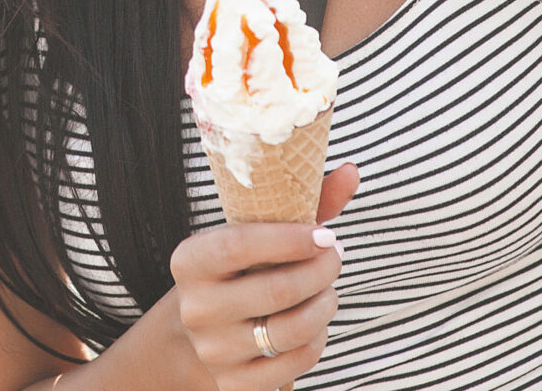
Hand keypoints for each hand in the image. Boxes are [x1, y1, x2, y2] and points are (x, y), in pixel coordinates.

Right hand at [172, 164, 359, 388]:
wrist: (205, 329)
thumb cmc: (240, 269)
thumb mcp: (257, 232)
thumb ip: (302, 201)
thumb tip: (351, 171)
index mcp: (190, 261)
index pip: (240, 245)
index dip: (290, 239)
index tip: (326, 234)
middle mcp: (195, 308)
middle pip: (276, 290)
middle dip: (321, 271)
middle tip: (336, 257)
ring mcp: (213, 351)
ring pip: (292, 330)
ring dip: (325, 305)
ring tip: (329, 289)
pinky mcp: (234, 383)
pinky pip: (295, 362)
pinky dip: (317, 340)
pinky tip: (315, 323)